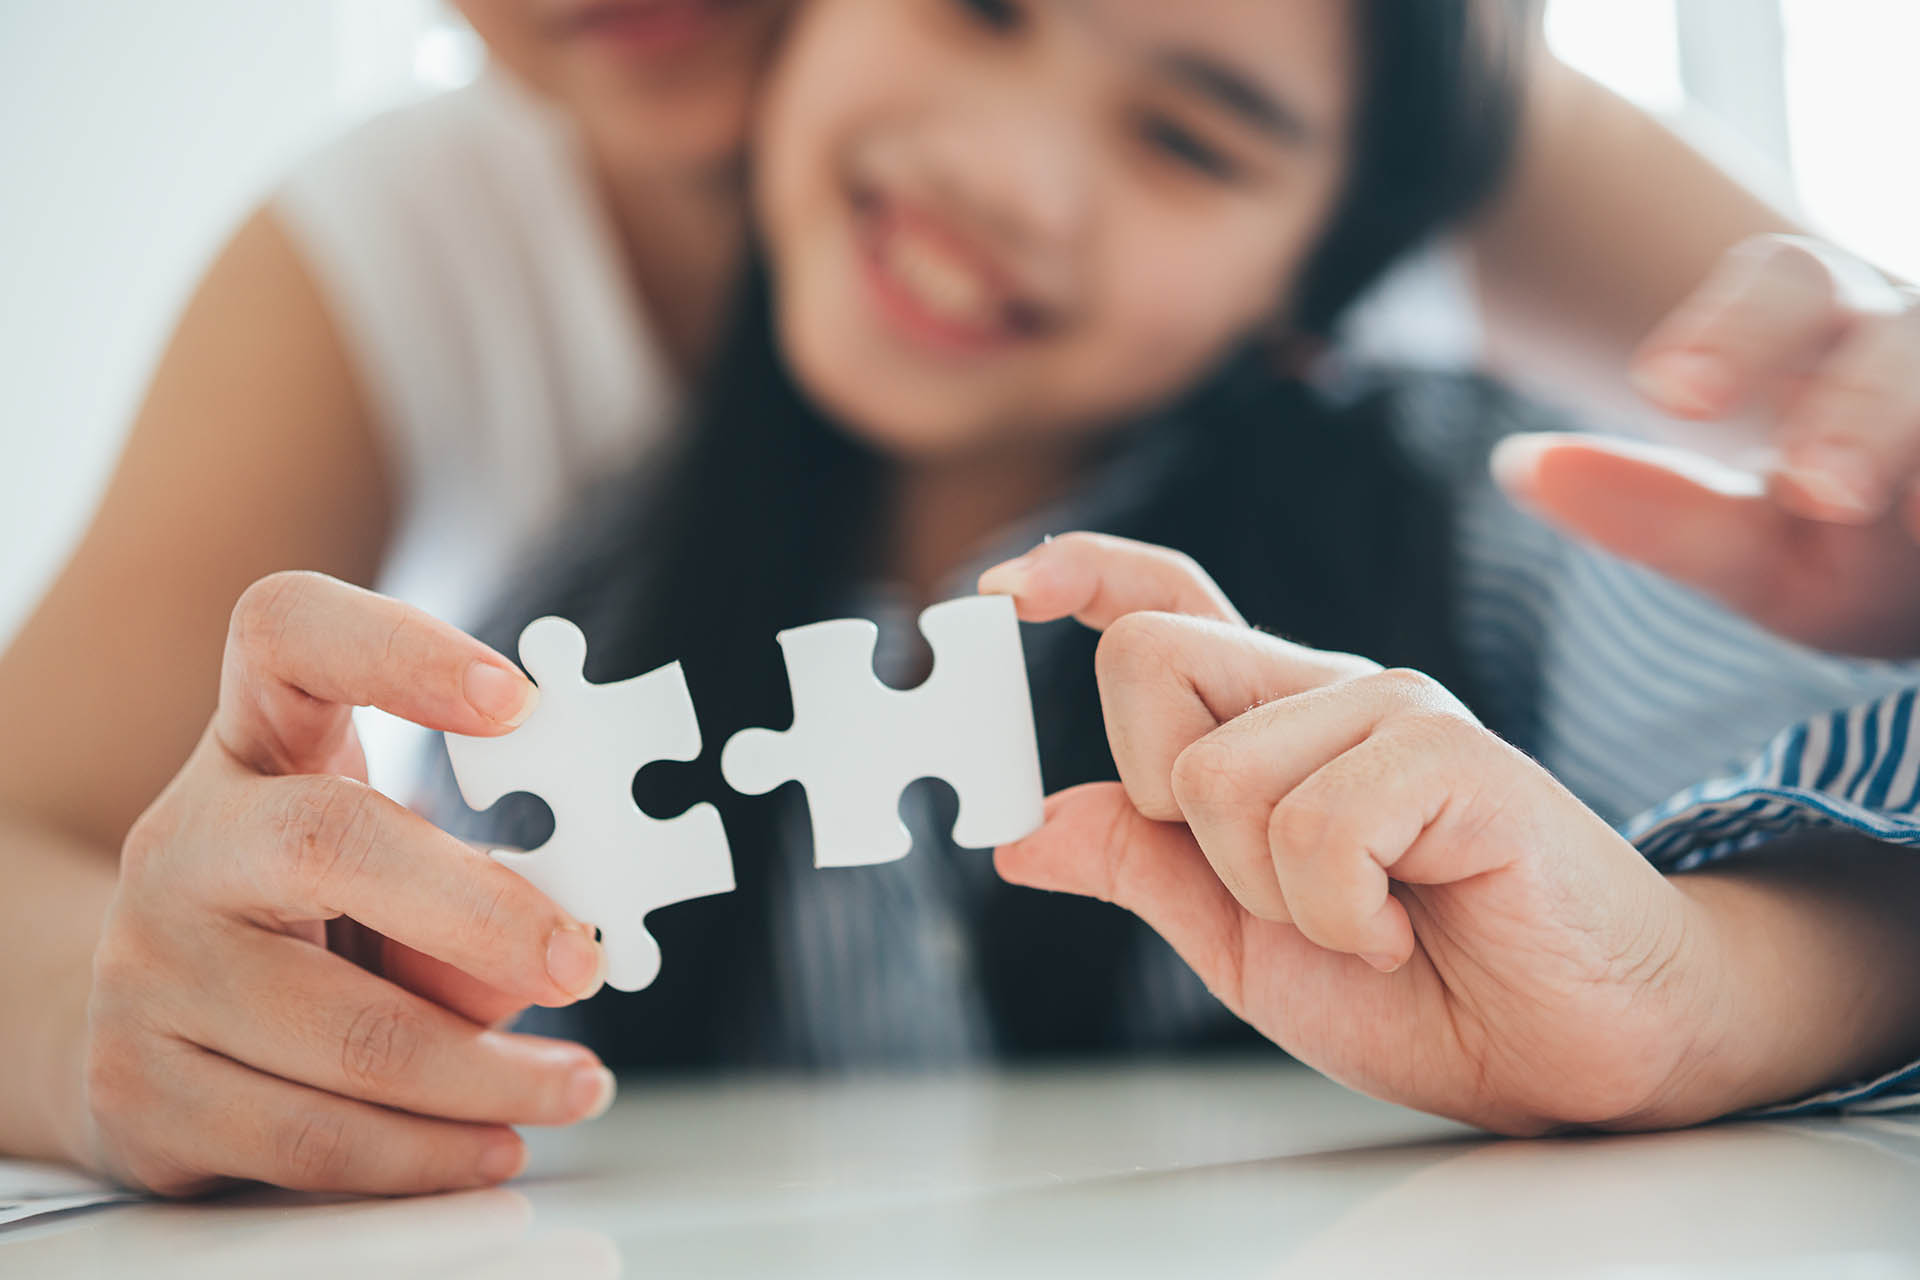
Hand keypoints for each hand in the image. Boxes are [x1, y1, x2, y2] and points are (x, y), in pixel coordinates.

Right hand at [82, 572, 614, 1196]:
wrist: (128, 1028)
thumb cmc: (304, 924)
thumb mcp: (385, 881)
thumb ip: (467, 905)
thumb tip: (552, 958)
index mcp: (255, 744)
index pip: (290, 633)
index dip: (399, 648)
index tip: (518, 698)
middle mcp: (185, 841)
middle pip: (329, 840)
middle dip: (482, 911)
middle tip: (582, 962)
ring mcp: (144, 967)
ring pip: (345, 1033)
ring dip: (489, 1076)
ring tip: (576, 1085)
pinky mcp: (141, 1091)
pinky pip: (313, 1138)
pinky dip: (428, 1155)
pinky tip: (492, 1144)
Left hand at [982, 535, 1741, 1134]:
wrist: (1575, 1054)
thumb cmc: (1425, 989)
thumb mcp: (1239, 941)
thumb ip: (1141, 868)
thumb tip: (1019, 828)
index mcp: (1271, 724)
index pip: (1165, 603)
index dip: (1081, 575)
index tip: (1000, 589)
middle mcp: (1326, 692)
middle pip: (1149, 660)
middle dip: (1163, 804)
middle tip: (1267, 889)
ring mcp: (1395, 709)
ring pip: (1215, 775)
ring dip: (1270, 896)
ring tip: (1370, 923)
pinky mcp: (1457, 754)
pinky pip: (1315, 827)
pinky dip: (1341, 915)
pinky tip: (1407, 929)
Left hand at [1494, 235, 1919, 655]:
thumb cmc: (1862, 549)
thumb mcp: (1758, 550)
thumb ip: (1653, 512)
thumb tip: (1519, 466)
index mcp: (1842, 329)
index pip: (1786, 281)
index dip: (1736, 329)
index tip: (1668, 395)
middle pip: (1906, 334)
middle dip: (1867, 412)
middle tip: (1817, 490)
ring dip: (1915, 431)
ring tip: (1893, 517)